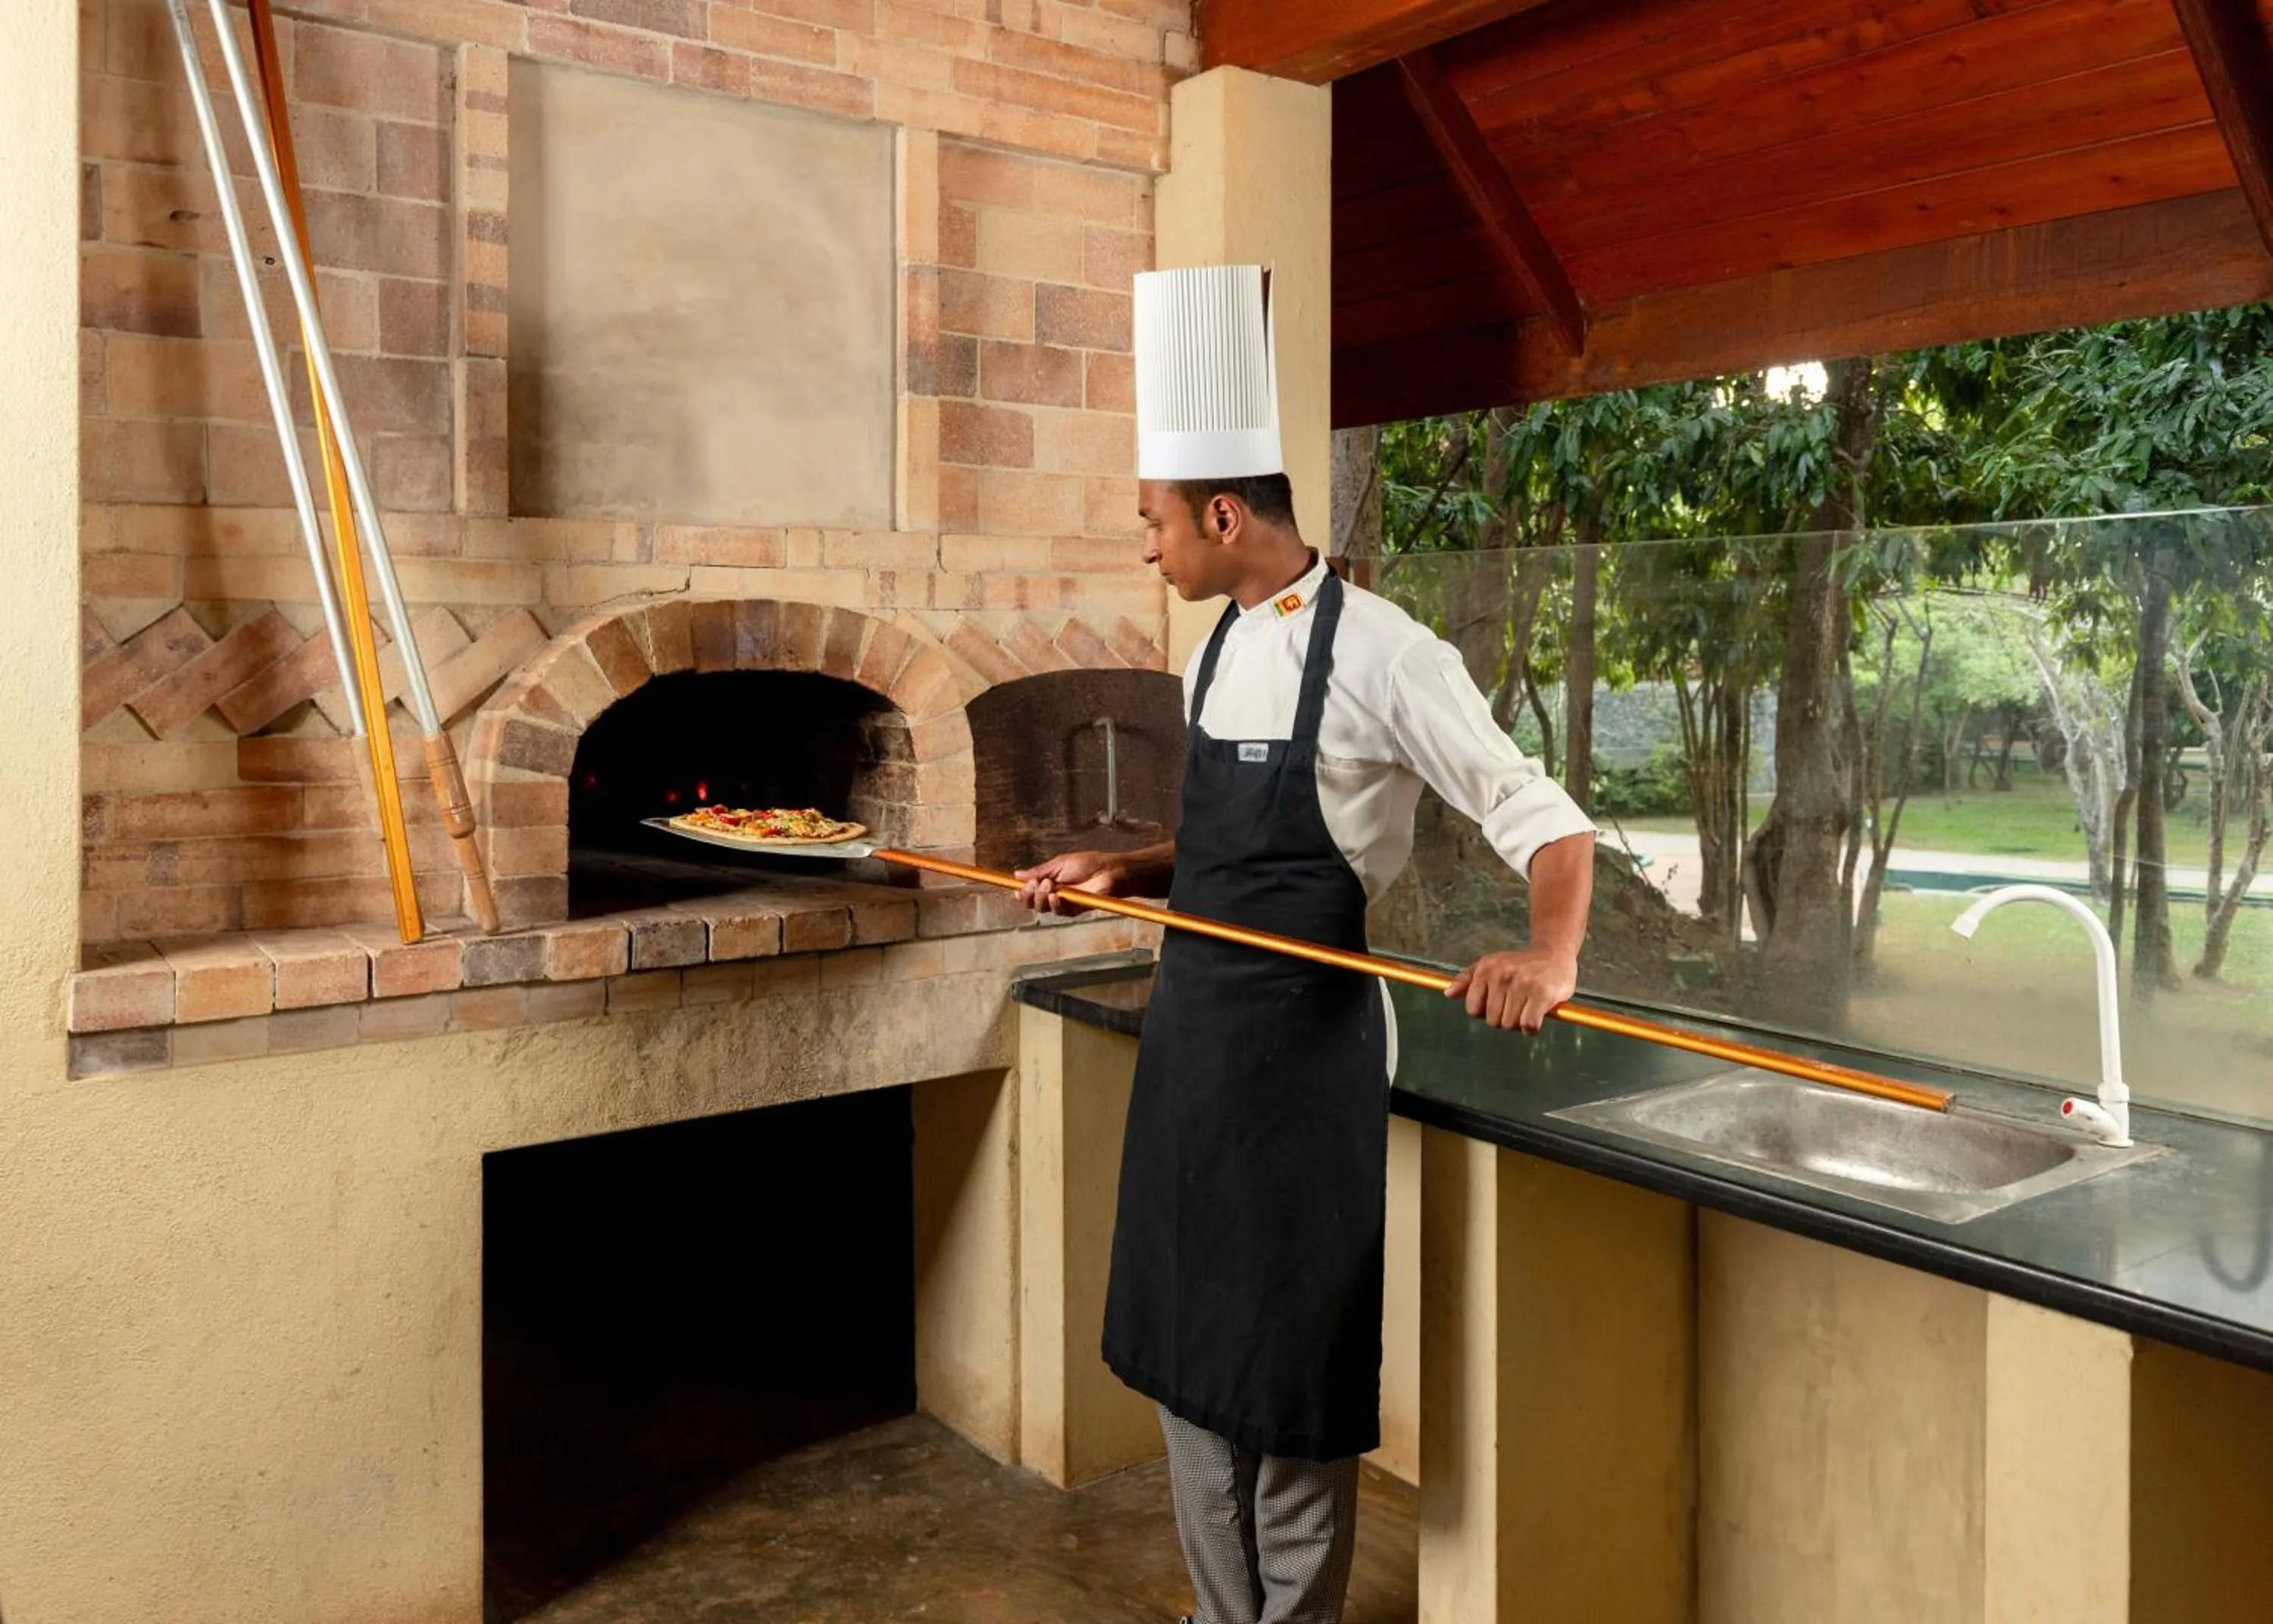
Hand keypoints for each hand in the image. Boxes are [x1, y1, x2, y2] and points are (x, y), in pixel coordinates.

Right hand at [1014, 851, 1128, 916]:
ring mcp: (1064, 904)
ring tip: (1048, 885)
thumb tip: (1017, 875)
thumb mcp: (1060, 863)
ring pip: (1042, 908)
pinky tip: (1055, 895)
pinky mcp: (1075, 910)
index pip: (1029, 892)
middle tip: (1034, 884)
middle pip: (1032, 903)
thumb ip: (1040, 871)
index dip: (1021, 892)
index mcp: (1048, 882)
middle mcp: (1054, 895)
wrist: (1110, 870)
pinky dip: (1054, 904)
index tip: (1016, 888)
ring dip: (1041, 897)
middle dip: (1028, 895)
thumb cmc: (1088, 864)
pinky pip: (1059, 911)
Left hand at [1445, 946, 1577, 1034]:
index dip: (1486, 1013)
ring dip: (1519, 1023)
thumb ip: (1468, 980)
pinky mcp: (1541, 993)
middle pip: (1492, 1021)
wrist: (1554, 953)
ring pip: (1510, 1025)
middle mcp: (1501, 974)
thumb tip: (1448, 993)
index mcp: (1485, 968)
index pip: (1473, 1010)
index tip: (1500, 1005)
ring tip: (1528, 1007)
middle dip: (1504, 1019)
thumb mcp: (1491, 965)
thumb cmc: (1521, 963)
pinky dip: (1532, 1028)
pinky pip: (1528, 1026)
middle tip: (1518, 1005)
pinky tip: (1537, 1015)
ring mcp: (1521, 983)